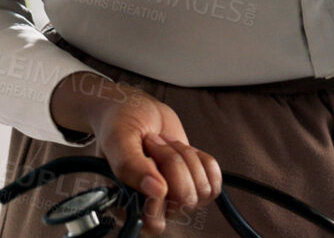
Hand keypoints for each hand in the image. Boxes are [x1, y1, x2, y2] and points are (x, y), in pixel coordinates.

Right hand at [52, 71, 221, 235]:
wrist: (137, 110)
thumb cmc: (121, 124)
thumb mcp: (119, 140)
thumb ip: (131, 167)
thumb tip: (157, 191)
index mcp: (127, 205)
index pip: (155, 222)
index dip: (161, 192)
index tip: (149, 159)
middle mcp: (152, 206)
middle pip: (185, 200)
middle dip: (174, 163)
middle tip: (155, 144)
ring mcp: (175, 196)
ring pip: (202, 190)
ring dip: (187, 159)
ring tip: (166, 145)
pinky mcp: (193, 184)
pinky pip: (215, 182)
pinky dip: (204, 160)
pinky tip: (184, 150)